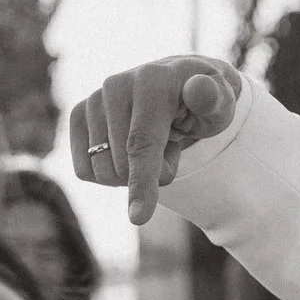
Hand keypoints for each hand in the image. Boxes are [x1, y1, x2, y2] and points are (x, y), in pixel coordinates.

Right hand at [67, 56, 244, 222]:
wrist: (178, 85)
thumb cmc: (204, 103)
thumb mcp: (221, 103)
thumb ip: (213, 100)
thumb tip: (200, 92)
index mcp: (151, 81)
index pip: (142, 143)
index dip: (141, 182)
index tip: (139, 218)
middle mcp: (115, 86)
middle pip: (121, 165)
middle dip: (152, 175)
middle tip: (172, 147)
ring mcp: (93, 100)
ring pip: (102, 171)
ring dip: (132, 174)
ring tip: (152, 143)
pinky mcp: (78, 115)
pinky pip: (85, 169)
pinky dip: (109, 173)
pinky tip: (127, 149)